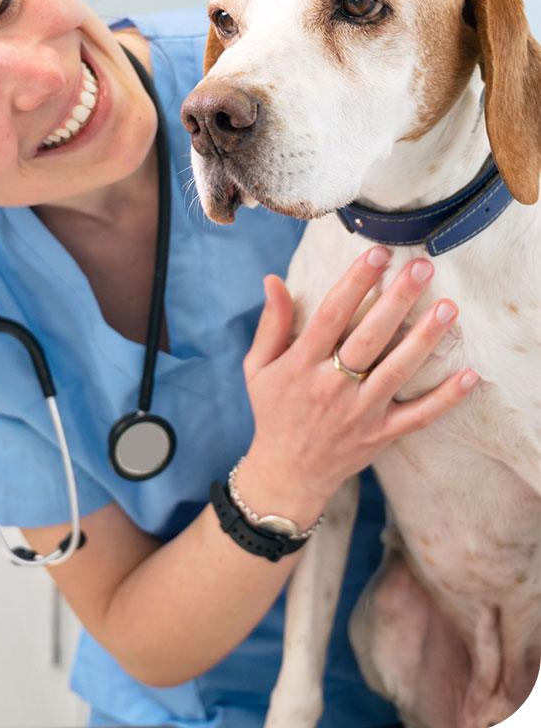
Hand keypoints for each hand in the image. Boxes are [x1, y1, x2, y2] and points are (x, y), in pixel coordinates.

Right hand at [240, 246, 478, 524]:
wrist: (286, 474)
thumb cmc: (272, 412)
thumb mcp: (258, 367)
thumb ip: (271, 324)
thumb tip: (273, 280)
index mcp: (301, 365)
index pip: (331, 315)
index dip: (355, 281)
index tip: (377, 253)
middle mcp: (331, 386)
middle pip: (369, 337)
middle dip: (397, 299)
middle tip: (421, 268)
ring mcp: (359, 412)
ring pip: (397, 370)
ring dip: (424, 339)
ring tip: (448, 307)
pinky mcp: (381, 434)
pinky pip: (418, 416)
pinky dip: (445, 399)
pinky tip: (468, 375)